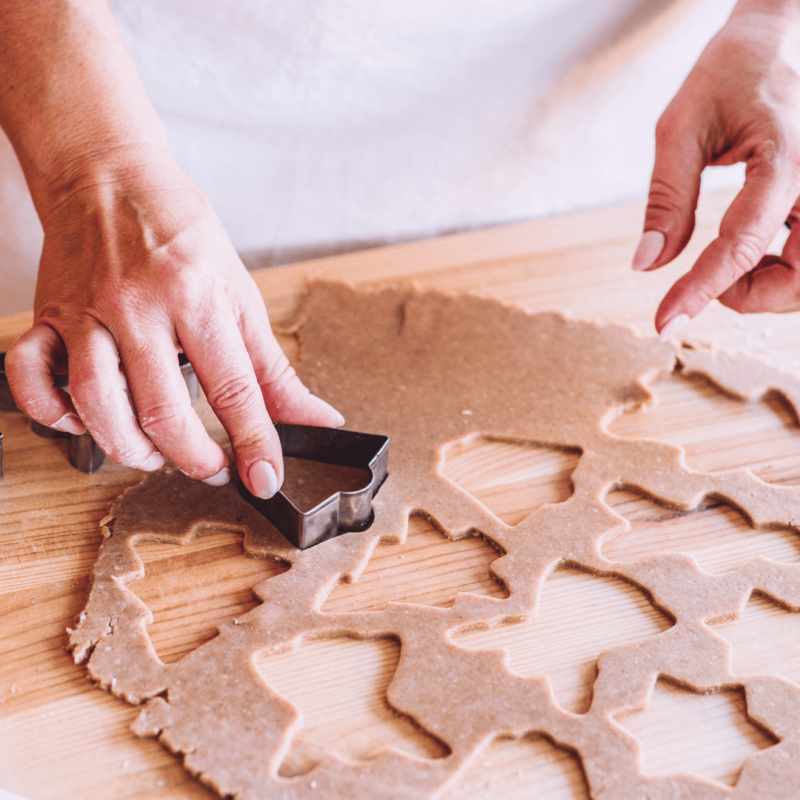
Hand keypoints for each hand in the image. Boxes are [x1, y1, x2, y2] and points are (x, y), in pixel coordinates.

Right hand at [5, 150, 343, 495]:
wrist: (109, 172)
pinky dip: (53, 413)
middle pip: (164, 410)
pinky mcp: (48, 315)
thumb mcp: (241, 294)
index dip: (255, 442)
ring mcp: (87, 312)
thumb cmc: (180, 232)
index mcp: (198, 297)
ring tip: (157, 455)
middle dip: (195, 458)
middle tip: (214, 468)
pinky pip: (29, 375)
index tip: (265, 478)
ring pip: (98, 403)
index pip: (234, 388)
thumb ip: (274, 367)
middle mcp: (140, 307)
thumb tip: (317, 419)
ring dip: (130, 448)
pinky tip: (86, 422)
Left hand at [633, 1, 799, 336]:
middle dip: (749, 296)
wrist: (776, 42)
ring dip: (767, 288)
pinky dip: (778, 270)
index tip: (665, 324)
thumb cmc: (727, 76)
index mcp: (788, 159)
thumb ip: (667, 198)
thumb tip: (646, 263)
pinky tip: (747, 251)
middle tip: (701, 283)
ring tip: (721, 265)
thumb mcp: (680, 129)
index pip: (743, 244)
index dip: (701, 291)